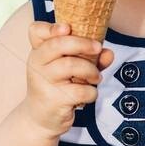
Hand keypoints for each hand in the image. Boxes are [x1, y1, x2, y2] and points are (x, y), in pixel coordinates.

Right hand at [23, 21, 114, 137]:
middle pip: (58, 45)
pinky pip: (81, 90)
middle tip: (98, 48)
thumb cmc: (58, 86)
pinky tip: (88, 95)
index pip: (36, 31)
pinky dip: (91, 92)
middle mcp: (37, 64)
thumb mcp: (71, 69)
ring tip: (95, 77)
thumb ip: (90, 58)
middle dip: (83, 44)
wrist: (41, 118)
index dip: (51, 27)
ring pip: (72, 66)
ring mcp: (43, 82)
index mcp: (39, 51)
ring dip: (91, 71)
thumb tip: (108, 53)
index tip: (67, 28)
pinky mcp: (53, 100)